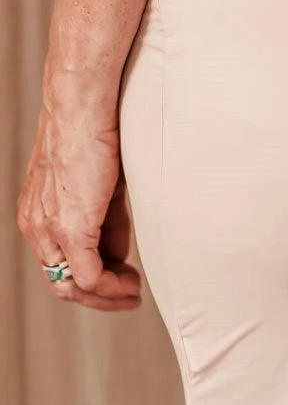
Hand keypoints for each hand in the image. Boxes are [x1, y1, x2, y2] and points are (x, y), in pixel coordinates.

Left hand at [17, 100, 141, 311]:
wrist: (83, 107)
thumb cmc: (93, 133)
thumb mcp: (100, 187)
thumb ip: (105, 222)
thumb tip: (116, 253)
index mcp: (37, 214)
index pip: (60, 262)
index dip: (94, 277)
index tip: (122, 277)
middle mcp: (36, 225)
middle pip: (62, 283)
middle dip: (100, 296)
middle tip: (129, 295)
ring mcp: (49, 230)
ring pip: (72, 287)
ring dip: (107, 297)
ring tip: (134, 292)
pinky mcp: (70, 229)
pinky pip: (89, 277)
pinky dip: (112, 288)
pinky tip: (132, 283)